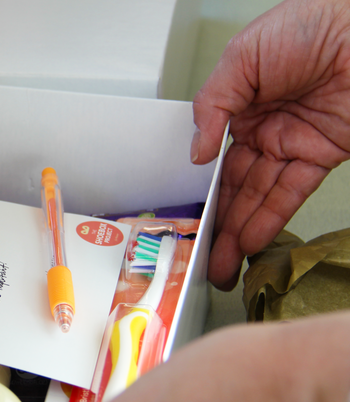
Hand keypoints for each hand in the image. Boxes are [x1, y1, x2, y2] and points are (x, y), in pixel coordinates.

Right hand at [191, 0, 349, 290]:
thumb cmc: (310, 23)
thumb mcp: (242, 57)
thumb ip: (213, 105)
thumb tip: (197, 151)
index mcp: (241, 105)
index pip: (216, 159)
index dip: (203, 189)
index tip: (190, 217)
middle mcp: (266, 129)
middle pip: (235, 187)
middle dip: (218, 225)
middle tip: (201, 258)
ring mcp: (293, 144)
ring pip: (259, 197)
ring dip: (238, 233)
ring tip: (219, 264)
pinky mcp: (323, 155)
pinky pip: (290, 193)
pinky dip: (268, 219)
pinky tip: (248, 242)